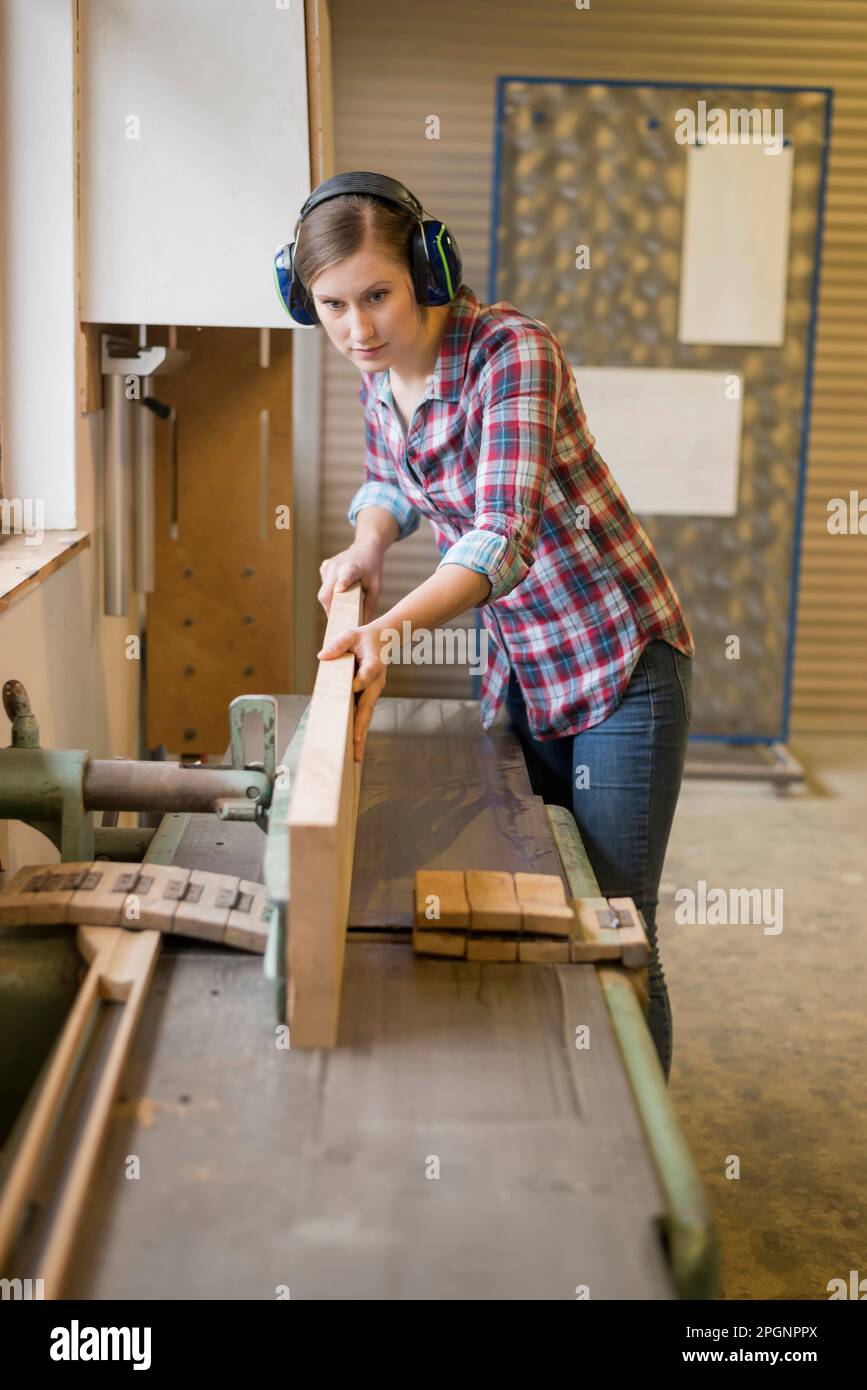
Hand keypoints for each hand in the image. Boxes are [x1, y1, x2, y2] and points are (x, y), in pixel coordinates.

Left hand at [317, 622, 385, 762]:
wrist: (384, 640)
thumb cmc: (364, 637)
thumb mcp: (350, 634)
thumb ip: (338, 645)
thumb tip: (322, 656)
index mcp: (373, 664)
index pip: (367, 675)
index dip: (360, 682)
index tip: (353, 688)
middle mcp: (376, 682)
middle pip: (368, 706)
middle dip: (361, 726)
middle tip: (356, 745)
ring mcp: (374, 691)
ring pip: (367, 715)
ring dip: (361, 735)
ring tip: (355, 756)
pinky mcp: (370, 696)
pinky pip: (365, 715)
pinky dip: (360, 730)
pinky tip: (354, 746)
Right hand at [318, 541, 383, 624]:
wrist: (365, 548)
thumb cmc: (372, 569)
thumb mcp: (376, 586)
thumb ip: (370, 605)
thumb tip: (363, 625)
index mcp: (352, 568)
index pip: (346, 576)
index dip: (341, 584)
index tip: (339, 589)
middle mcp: (337, 566)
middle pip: (326, 593)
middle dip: (330, 609)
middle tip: (338, 619)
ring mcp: (328, 566)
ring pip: (323, 592)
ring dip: (332, 601)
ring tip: (344, 598)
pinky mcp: (324, 567)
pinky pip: (324, 586)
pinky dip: (331, 592)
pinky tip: (341, 587)